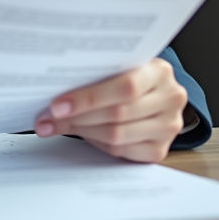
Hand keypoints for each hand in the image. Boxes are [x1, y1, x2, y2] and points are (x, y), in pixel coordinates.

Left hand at [33, 58, 187, 162]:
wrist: (157, 93)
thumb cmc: (132, 77)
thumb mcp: (121, 68)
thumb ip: (97, 76)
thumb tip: (53, 92)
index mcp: (160, 72)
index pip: (125, 87)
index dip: (89, 98)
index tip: (58, 105)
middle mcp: (170, 99)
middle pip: (118, 114)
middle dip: (77, 117)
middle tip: (48, 118)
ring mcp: (169, 127)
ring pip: (117, 135)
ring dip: (82, 131)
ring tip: (56, 125)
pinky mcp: (161, 150)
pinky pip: (121, 151)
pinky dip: (97, 143)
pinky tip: (81, 133)